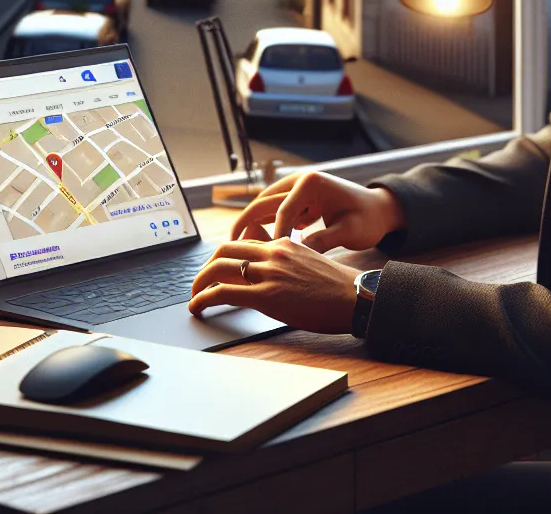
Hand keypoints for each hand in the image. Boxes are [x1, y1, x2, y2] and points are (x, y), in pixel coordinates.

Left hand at [188, 237, 361, 333]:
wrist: (356, 298)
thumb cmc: (338, 289)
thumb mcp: (310, 264)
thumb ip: (288, 263)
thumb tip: (270, 273)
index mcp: (284, 244)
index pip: (243, 242)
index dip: (224, 255)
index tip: (217, 267)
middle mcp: (273, 253)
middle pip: (224, 251)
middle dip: (206, 267)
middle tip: (200, 282)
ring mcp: (269, 273)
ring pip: (218, 269)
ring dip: (199, 283)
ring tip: (194, 297)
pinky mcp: (266, 296)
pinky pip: (223, 292)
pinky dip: (203, 299)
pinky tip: (197, 308)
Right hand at [228, 171, 405, 251]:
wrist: (380, 209)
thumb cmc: (368, 220)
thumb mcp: (348, 232)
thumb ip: (321, 242)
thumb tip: (295, 256)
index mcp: (311, 183)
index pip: (283, 211)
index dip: (272, 236)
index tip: (264, 259)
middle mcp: (299, 181)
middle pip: (263, 203)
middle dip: (245, 225)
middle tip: (230, 249)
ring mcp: (296, 188)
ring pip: (264, 207)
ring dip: (251, 225)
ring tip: (237, 249)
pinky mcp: (297, 198)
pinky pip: (274, 211)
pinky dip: (264, 226)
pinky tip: (256, 246)